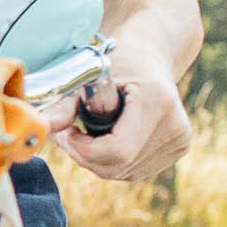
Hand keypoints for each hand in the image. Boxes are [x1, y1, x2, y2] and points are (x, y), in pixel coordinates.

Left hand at [54, 52, 191, 182]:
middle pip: (119, 165)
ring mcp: (180, 141)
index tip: (68, 133)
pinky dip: (114, 161)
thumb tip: (45, 125)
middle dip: (86, 156)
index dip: (84, 150)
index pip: (117, 150)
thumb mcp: (91, 73)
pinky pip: (134, 170)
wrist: (152, 54)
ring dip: (98, 160)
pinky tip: (107, 138)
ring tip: (88, 132)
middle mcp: (176, 126)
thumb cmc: (120, 58)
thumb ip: (66, 102)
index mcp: (158, 102)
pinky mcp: (178, 149)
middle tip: (71, 133)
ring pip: (125, 172)